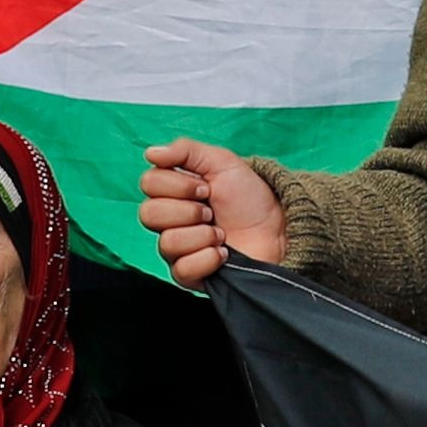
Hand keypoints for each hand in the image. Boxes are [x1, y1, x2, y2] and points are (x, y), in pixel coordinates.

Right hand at [140, 138, 287, 282]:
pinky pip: (182, 270)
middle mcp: (168, 221)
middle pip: (149, 214)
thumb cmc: (249, 198)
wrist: (277, 228)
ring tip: (221, 234)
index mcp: (172, 192)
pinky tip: (223, 253)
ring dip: (202, 235)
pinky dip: (207, 258)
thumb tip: (151, 153)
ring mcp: (177, 250)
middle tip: (211, 211)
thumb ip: (185, 151)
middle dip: (189, 210)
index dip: (179, 185)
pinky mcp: (190, 275)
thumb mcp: (221, 162)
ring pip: (166, 243)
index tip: (205, 187)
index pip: (149, 184)